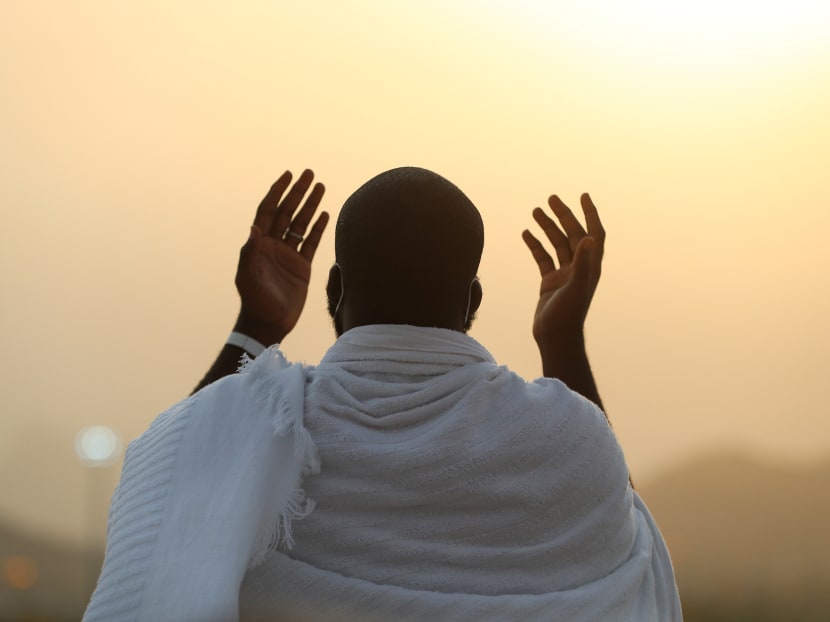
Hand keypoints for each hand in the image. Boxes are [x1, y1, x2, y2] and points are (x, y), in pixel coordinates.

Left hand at [234, 169, 328, 344]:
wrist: (269, 323)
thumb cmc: (254, 301)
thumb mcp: (247, 277)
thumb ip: (250, 252)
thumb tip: (254, 228)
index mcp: (259, 244)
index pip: (268, 210)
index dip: (277, 192)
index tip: (287, 175)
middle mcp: (274, 245)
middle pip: (287, 211)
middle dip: (297, 192)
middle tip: (309, 173)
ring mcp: (289, 254)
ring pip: (301, 223)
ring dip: (310, 205)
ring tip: (321, 186)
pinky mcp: (302, 267)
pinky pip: (311, 242)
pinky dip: (318, 228)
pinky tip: (326, 214)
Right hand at [521, 193, 604, 344]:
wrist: (555, 337)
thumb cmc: (568, 316)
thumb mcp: (576, 287)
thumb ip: (582, 263)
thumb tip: (588, 237)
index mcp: (590, 266)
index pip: (594, 234)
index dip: (591, 214)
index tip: (583, 196)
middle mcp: (579, 268)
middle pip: (573, 235)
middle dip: (563, 216)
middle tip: (551, 199)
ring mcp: (564, 274)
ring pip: (556, 244)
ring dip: (547, 227)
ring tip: (535, 211)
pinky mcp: (550, 282)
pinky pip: (543, 258)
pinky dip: (535, 245)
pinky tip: (526, 233)